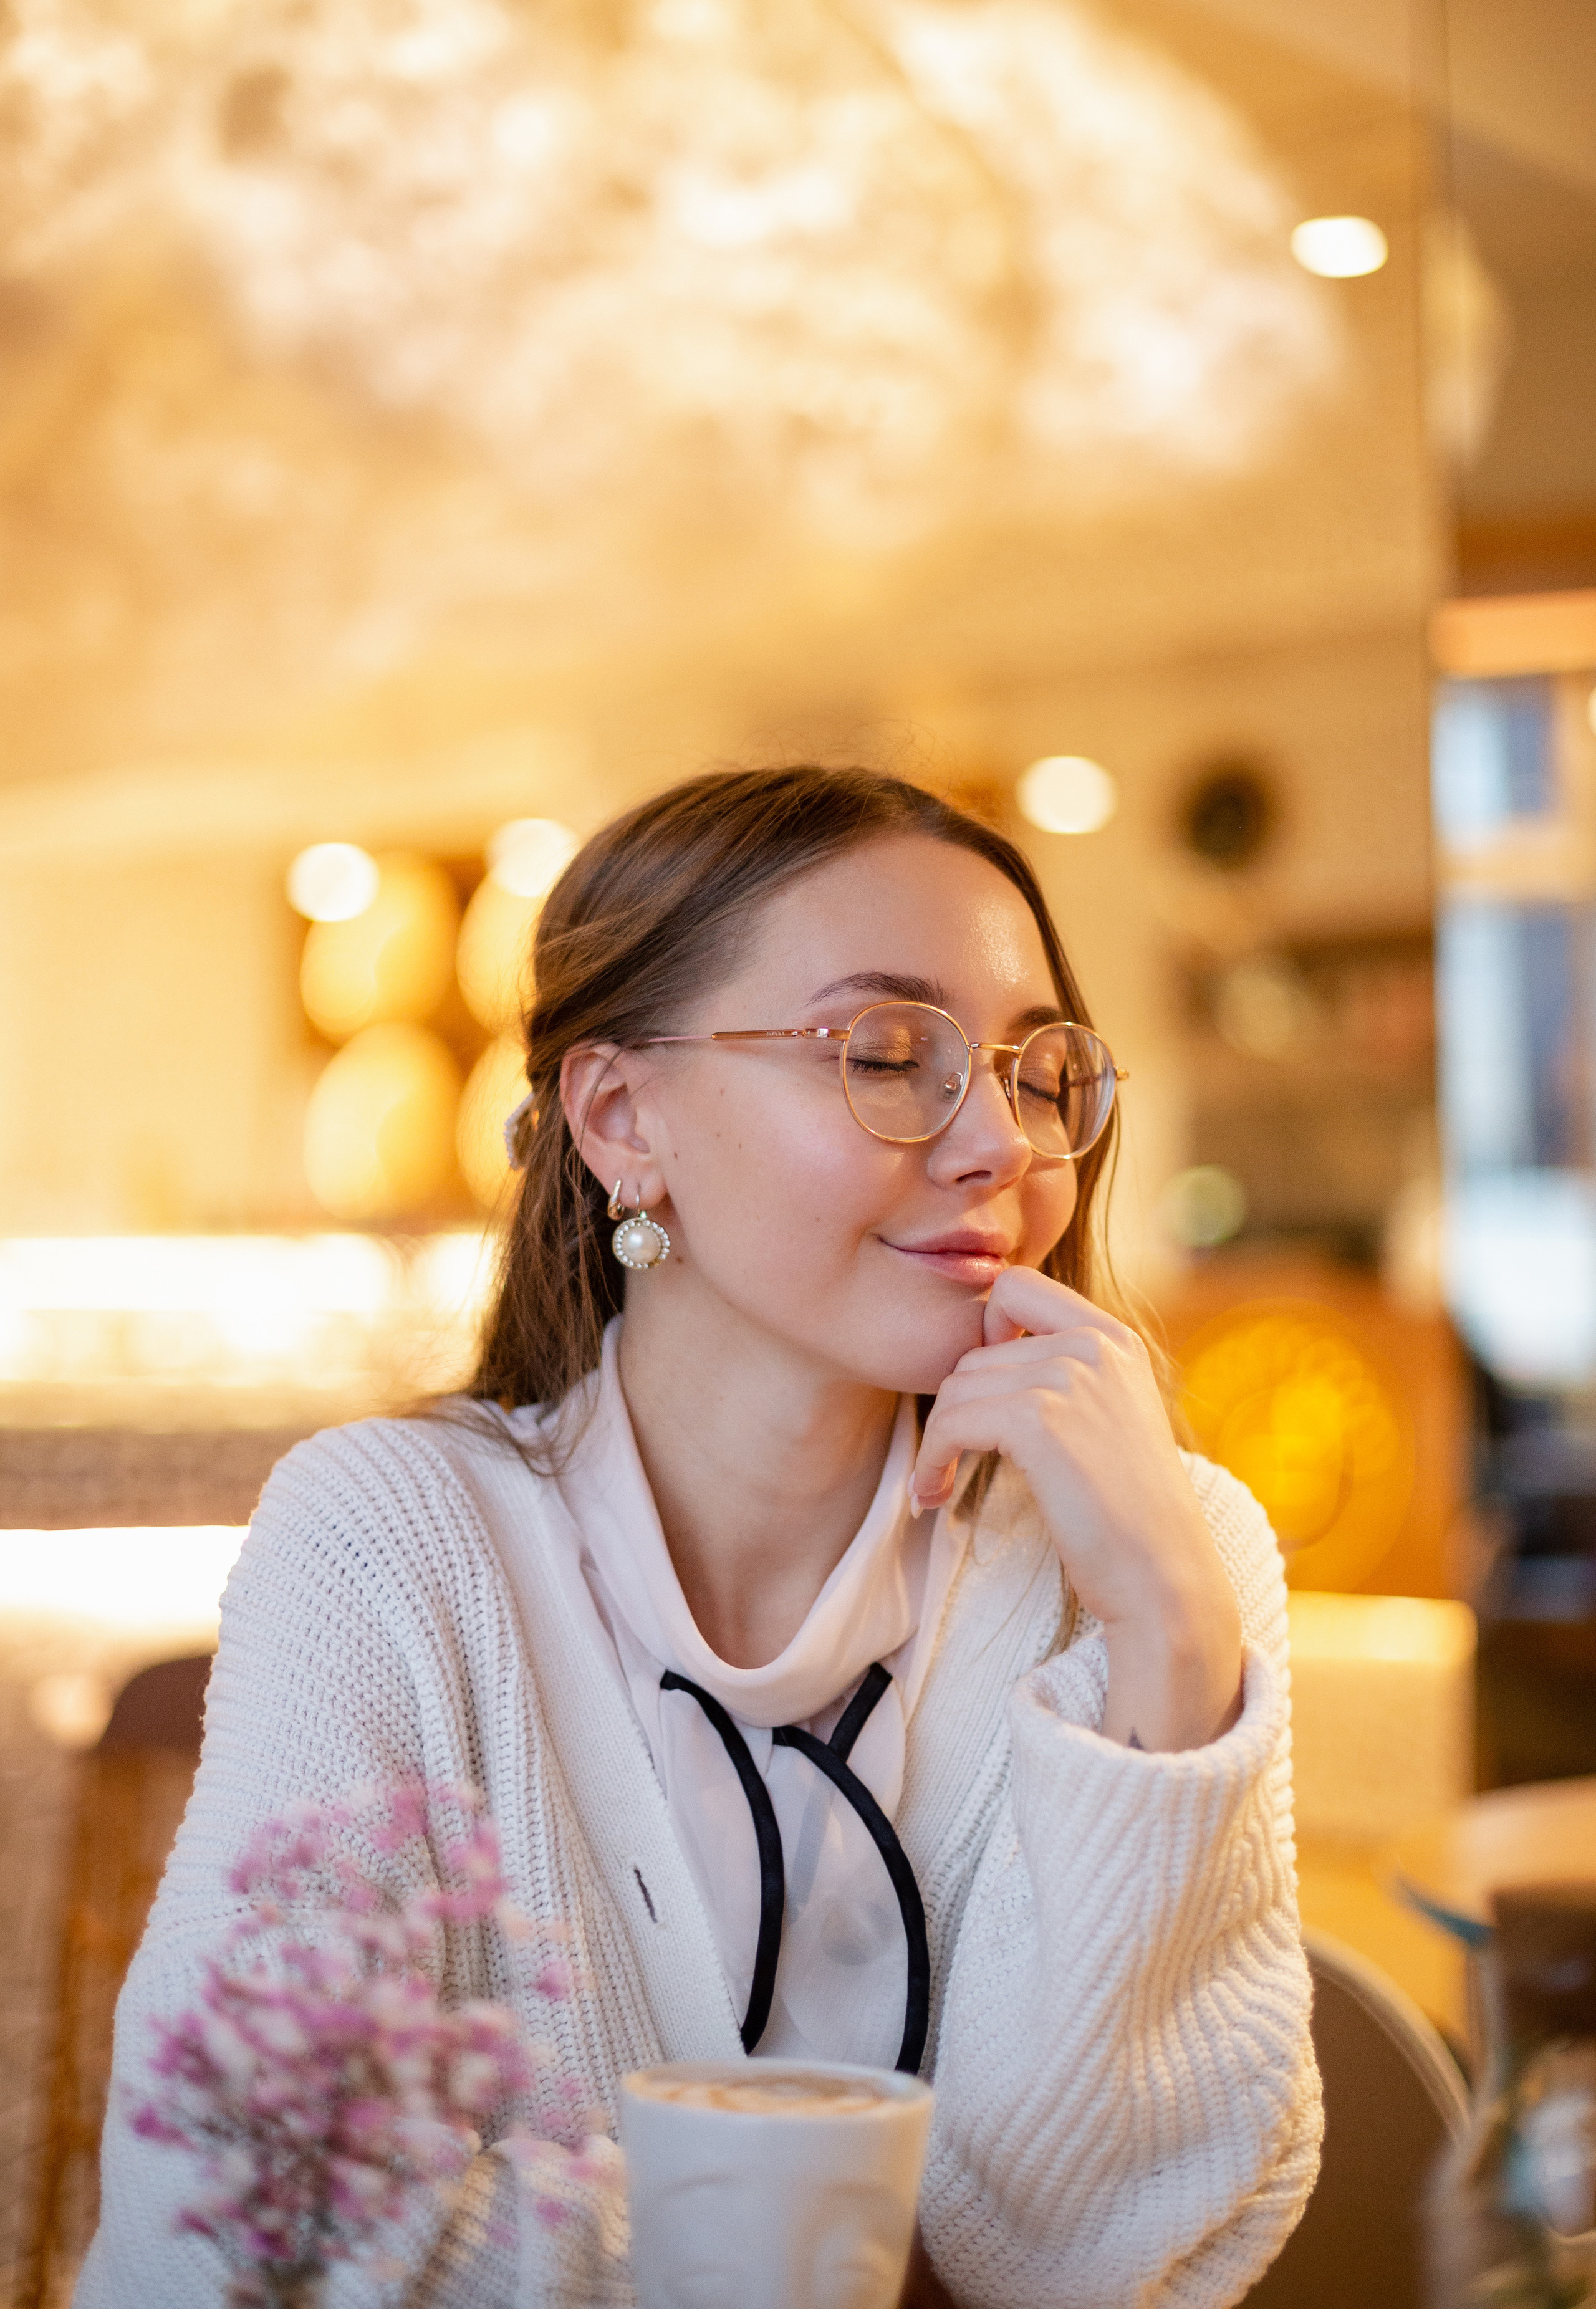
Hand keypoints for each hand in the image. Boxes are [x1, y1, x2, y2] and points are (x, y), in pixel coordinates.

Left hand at [911, 1267, 1241, 1751]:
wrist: (1163, 1576)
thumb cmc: (1129, 1514)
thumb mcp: (1110, 1419)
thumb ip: (1065, 1376)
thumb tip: (981, 1353)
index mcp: (1115, 1338)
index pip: (1018, 1286)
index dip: (984, 1328)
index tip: (982, 1390)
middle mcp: (1094, 1345)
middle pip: (975, 1351)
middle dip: (954, 1408)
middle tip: (948, 1460)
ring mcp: (1069, 1378)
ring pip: (957, 1386)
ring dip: (937, 1440)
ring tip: (939, 1483)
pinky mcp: (1039, 1421)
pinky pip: (952, 1422)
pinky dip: (932, 1459)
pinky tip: (933, 1493)